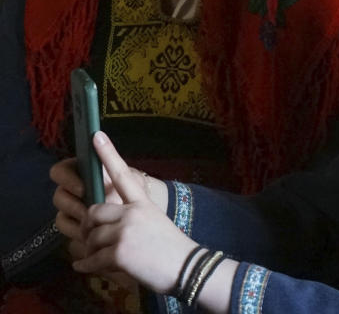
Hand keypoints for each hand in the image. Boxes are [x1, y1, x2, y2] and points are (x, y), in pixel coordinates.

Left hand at [72, 132, 195, 294]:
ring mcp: (125, 232)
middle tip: (94, 239)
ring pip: (90, 238)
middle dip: (89, 228)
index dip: (107, 155)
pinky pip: (90, 259)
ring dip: (92, 251)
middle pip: (94, 212)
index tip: (95, 136)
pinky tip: (86, 267)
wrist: (187, 268)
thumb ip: (132, 215)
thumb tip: (104, 220)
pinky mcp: (119, 253)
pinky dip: (86, 266)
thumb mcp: (155, 222)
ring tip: (103, 258)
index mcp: (143, 203)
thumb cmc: (173, 247)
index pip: (123, 174)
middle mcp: (133, 213)